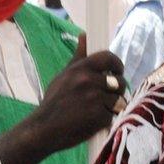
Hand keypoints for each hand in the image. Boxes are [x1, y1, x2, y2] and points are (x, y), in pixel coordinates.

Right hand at [0, 34, 125, 163]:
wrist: (44, 128)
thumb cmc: (54, 101)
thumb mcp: (64, 75)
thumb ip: (79, 57)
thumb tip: (84, 35)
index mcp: (81, 69)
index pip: (109, 58)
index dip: (117, 65)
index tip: (117, 72)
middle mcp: (89, 81)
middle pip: (119, 81)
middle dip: (117, 89)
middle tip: (107, 96)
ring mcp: (96, 100)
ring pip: (119, 99)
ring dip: (113, 105)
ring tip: (98, 109)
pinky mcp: (100, 117)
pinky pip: (113, 114)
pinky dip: (107, 118)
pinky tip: (94, 120)